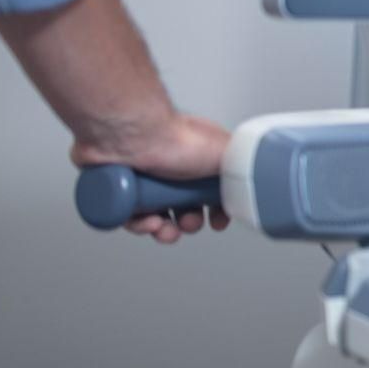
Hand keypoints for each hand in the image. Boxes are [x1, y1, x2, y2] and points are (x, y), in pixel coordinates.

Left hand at [70, 109, 231, 243]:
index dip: (216, 209)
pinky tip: (147, 221)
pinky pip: (129, 218)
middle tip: (187, 222)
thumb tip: (249, 188)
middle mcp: (172, 169)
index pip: (211, 191)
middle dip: (188, 222)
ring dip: (164, 230)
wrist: (136, 138)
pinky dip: (139, 225)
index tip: (216, 220)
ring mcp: (145, 179)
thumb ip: (244, 169)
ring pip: (155, 216)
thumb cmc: (180, 138)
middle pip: (183, 208)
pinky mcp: (119, 189)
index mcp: (199, 159)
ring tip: (164, 228)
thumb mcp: (229, 153)